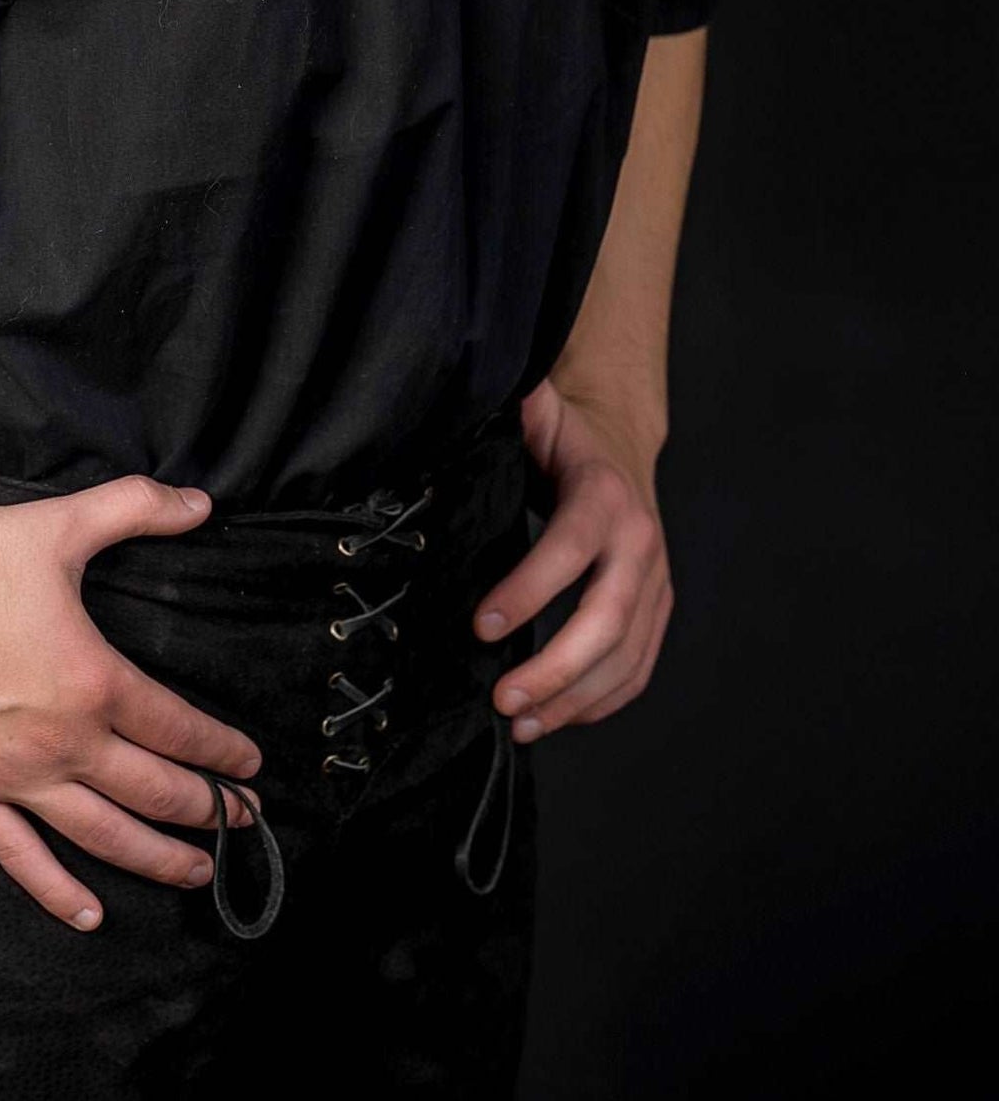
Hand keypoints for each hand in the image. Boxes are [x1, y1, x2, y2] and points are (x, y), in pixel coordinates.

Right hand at [0, 475, 263, 929]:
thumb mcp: (59, 525)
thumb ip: (134, 508)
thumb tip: (199, 502)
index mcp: (94, 682)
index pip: (177, 728)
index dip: (221, 751)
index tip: (250, 765)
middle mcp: (64, 743)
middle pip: (154, 790)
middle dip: (209, 810)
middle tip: (246, 822)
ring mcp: (15, 778)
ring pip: (103, 835)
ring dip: (158, 858)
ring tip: (197, 871)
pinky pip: (21, 857)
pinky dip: (59, 892)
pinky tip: (90, 915)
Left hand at [470, 377, 673, 745]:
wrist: (622, 444)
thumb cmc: (565, 437)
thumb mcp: (537, 411)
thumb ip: (509, 407)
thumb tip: (462, 395)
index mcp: (603, 495)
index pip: (566, 550)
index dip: (526, 592)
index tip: (479, 627)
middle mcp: (639, 542)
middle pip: (605, 620)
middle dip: (555, 668)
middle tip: (503, 699)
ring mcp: (655, 582)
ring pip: (625, 656)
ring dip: (574, 698)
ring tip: (521, 724)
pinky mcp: (657, 609)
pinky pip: (638, 667)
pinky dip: (602, 701)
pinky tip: (559, 717)